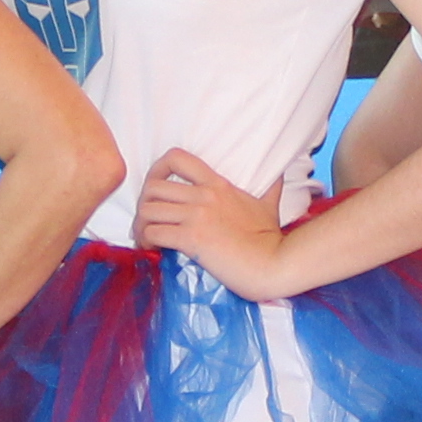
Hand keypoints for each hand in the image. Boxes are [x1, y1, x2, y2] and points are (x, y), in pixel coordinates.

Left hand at [133, 152, 293, 298]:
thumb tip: (281, 172)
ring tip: (146, 237)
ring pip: (148, 210)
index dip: (157, 169)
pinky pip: (153, 233)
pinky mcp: (191, 239)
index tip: (156, 188)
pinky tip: (153, 249)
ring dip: (141, 225)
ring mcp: (196, 216)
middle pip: (152, 187)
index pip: (176, 158)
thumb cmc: (270, 238)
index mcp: (217, 183)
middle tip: (147, 220)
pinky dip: (146, 241)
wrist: (273, 263)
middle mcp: (203, 195)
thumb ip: (270, 186)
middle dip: (143, 204)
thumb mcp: (269, 204)